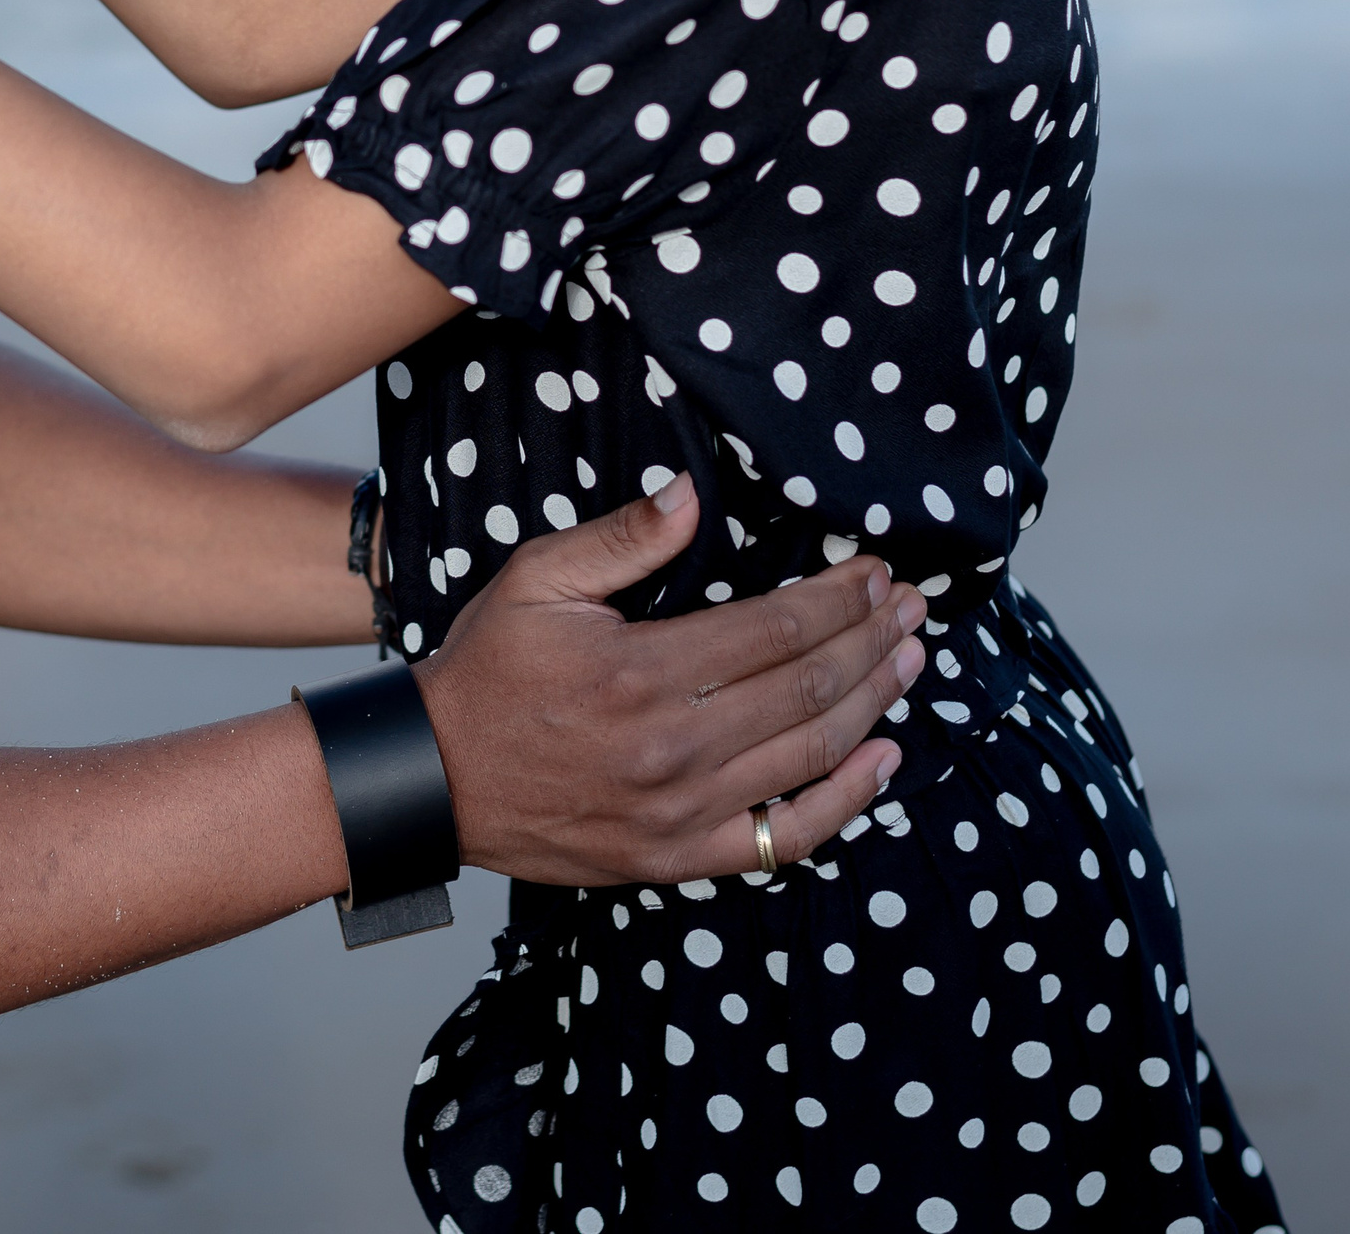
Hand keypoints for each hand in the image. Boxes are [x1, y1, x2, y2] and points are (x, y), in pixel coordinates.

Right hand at [415, 476, 922, 883]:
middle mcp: (674, 746)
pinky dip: (844, 803)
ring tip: (910, 662)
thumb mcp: (537, 579)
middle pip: (807, 688)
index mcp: (642, 671)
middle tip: (912, 609)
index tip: (875, 573)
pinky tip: (881, 762)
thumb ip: (621, 537)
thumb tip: (692, 494)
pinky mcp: (677, 856)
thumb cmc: (488, 670)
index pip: (775, 628)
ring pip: (809, 754)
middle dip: (871, 642)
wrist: (437, 779)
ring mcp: (680, 810)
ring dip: (873, 705)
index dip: (838, 598)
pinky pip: (781, 838)